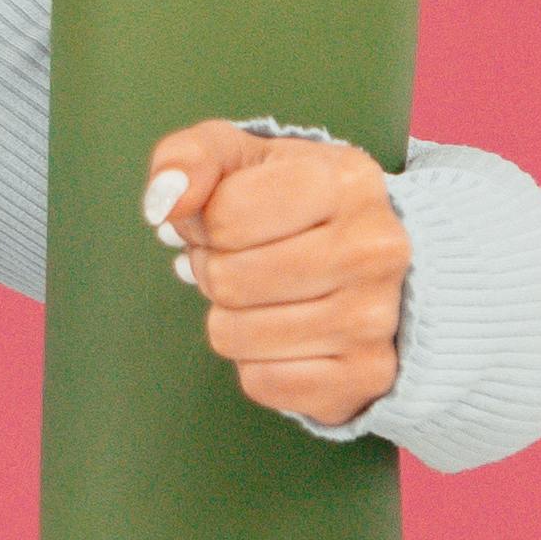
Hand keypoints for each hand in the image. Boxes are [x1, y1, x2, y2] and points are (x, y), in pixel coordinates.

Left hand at [145, 115, 408, 430]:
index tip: (234, 221)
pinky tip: (289, 334)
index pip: (225, 216)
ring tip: (266, 296)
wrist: (368, 261)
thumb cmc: (289, 202)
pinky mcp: (367, 376)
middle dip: (216, 271)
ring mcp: (377, 318)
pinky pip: (260, 382)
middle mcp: (375, 249)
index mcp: (346, 181)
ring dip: (232, 319)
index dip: (208, 224)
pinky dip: (256, 363)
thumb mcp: (239, 157)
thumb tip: (164, 203)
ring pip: (234, 336)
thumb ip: (188, 157)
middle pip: (227, 280)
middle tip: (246, 262)